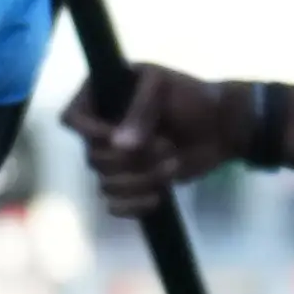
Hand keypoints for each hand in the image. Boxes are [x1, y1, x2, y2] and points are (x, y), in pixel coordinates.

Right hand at [57, 63, 244, 216]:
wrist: (221, 127)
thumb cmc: (192, 97)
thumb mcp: (164, 88)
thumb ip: (141, 110)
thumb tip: (117, 145)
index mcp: (102, 97)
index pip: (72, 119)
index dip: (90, 133)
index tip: (117, 137)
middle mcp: (102, 130)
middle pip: (92, 158)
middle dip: (132, 160)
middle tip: (167, 146)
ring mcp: (117, 160)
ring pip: (106, 185)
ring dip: (142, 181)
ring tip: (173, 166)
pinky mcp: (132, 183)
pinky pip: (116, 206)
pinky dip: (134, 206)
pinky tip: (159, 197)